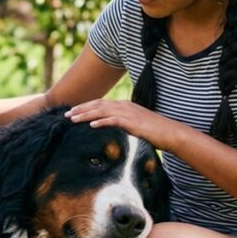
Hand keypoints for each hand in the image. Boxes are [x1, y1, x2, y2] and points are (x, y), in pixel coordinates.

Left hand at [64, 100, 184, 151]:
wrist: (170, 133)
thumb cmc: (153, 132)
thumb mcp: (134, 126)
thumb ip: (121, 124)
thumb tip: (109, 131)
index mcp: (124, 105)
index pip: (100, 104)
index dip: (85, 107)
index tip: (72, 112)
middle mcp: (124, 106)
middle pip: (97, 105)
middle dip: (80, 109)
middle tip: (66, 115)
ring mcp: (128, 113)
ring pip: (102, 111)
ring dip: (86, 115)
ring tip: (73, 119)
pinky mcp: (133, 122)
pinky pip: (113, 120)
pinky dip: (101, 122)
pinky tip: (91, 126)